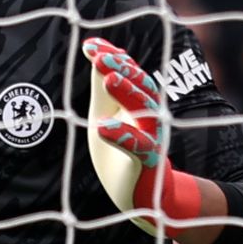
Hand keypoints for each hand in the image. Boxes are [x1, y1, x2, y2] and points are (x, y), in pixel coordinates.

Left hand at [79, 37, 174, 231]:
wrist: (144, 199)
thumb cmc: (120, 155)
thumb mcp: (105, 118)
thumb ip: (102, 91)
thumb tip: (95, 55)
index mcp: (138, 104)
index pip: (129, 74)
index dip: (112, 58)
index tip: (90, 45)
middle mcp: (149, 117)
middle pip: (141, 87)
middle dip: (122, 69)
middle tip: (100, 56)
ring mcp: (152, 139)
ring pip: (145, 112)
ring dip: (128, 94)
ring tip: (109, 79)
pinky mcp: (149, 163)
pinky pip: (139, 147)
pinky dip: (122, 136)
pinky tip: (102, 127)